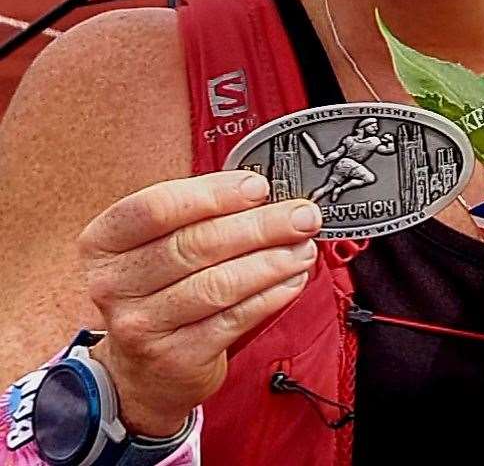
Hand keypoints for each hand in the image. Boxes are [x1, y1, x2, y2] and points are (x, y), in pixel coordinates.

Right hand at [75, 171, 322, 437]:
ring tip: (303, 248)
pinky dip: (271, 295)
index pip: (155, 208)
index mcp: (104, 244)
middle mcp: (114, 284)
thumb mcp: (157, 247)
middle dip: (261, 226)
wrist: (141, 371)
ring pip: (218, 283)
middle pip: (195, 244)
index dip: (213, 194)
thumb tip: (264, 196)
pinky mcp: (175, 357)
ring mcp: (142, 325)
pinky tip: (292, 279)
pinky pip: (234, 318)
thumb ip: (199, 216)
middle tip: (302, 216)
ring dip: (272, 261)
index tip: (258, 187)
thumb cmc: (158, 292)